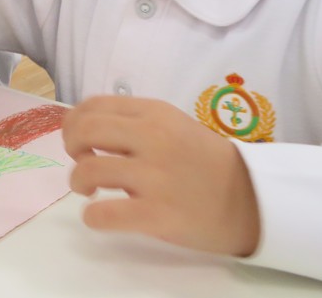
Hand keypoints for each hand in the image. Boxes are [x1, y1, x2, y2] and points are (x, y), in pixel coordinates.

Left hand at [63, 96, 259, 256]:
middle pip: (85, 131)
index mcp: (155, 113)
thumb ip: (135, 122)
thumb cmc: (206, 162)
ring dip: (78, 181)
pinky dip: (92, 216)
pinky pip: (103, 214)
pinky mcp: (156, 214)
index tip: (79, 138)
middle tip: (81, 160)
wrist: (251, 200)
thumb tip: (88, 128)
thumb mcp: (174, 125)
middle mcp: (153, 138)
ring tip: (90, 190)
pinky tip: (100, 215)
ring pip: (87, 170)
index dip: (74, 121)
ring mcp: (154, 177)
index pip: (94, 105)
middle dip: (71, 146)